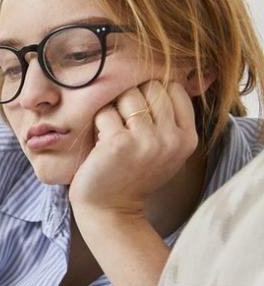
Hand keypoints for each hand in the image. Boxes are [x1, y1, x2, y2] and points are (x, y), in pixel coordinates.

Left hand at [68, 80, 199, 213]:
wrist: (110, 210)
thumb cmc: (131, 176)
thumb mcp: (163, 149)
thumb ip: (169, 119)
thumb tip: (167, 75)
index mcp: (187, 138)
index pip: (173, 88)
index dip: (151, 94)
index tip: (138, 115)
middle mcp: (172, 138)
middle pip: (151, 87)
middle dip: (131, 100)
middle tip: (122, 126)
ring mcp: (147, 140)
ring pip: (128, 96)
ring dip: (113, 110)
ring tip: (111, 134)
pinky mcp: (120, 143)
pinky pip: (105, 112)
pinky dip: (98, 123)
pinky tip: (99, 144)